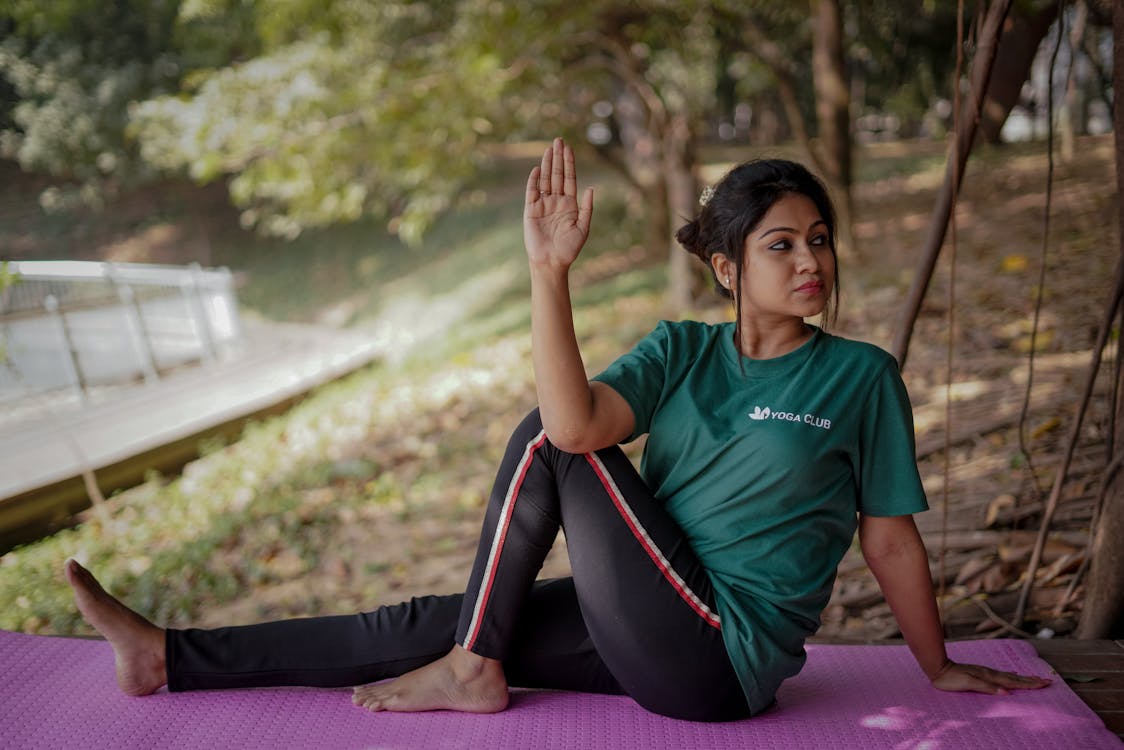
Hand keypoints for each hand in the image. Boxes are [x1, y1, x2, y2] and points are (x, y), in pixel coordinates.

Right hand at [524, 137, 593, 270]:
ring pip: (545, 180)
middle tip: (559, 140)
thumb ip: (587, 208)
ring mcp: (543, 205)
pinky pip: (532, 192)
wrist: (552, 262)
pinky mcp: (531, 211)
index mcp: (569, 204)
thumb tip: (591, 188)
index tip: (569, 148)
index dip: (569, 163)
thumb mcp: (583, 228)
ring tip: (549, 148)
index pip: (569, 179)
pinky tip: (537, 169)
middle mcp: (556, 201)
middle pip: (557, 175)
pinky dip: (534, 181)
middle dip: (558, 158)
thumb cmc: (569, 248)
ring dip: (547, 164)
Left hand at [930, 660, 1051, 694]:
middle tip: (1048, 681)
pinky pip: (1001, 675)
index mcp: (990, 677)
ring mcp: (986, 672)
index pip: (1014, 681)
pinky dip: (1011, 676)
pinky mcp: (981, 673)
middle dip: (1032, 681)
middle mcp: (990, 673)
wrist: (938, 667)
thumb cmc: (952, 678)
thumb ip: (987, 687)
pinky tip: (1012, 675)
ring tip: (1035, 678)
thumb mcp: (969, 684)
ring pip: (1010, 676)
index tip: (1045, 683)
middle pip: (1016, 678)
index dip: (1030, 684)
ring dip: (1023, 678)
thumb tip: (1006, 692)